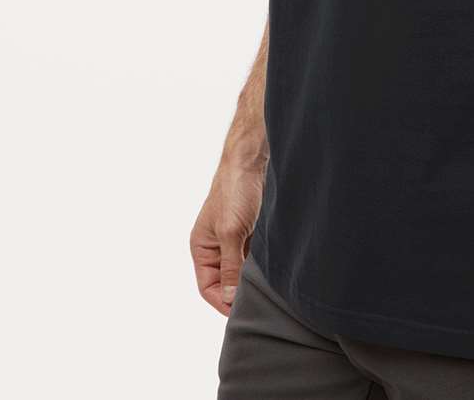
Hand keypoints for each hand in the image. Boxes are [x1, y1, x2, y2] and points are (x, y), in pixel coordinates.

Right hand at [190, 156, 265, 314]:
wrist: (251, 161)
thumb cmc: (234, 191)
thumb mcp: (231, 232)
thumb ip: (230, 265)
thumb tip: (228, 297)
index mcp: (201, 248)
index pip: (208, 287)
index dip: (222, 302)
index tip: (240, 312)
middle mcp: (215, 247)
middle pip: (225, 282)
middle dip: (238, 292)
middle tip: (258, 303)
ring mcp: (234, 240)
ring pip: (241, 271)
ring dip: (251, 278)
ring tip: (266, 288)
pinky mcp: (250, 233)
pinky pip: (253, 258)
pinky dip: (260, 265)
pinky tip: (271, 270)